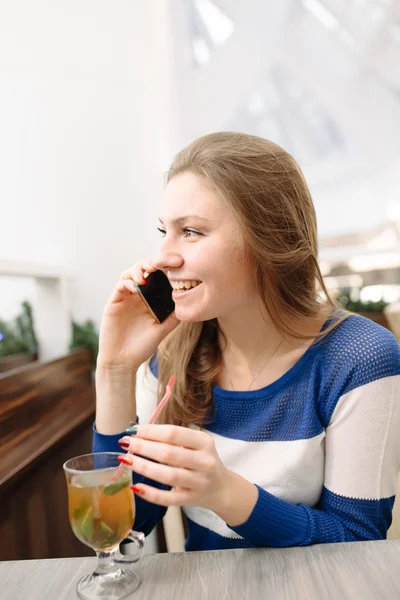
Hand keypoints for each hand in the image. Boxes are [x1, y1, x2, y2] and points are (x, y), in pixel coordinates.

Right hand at [97, 260, 178, 369]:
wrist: (122, 361)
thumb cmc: (142, 347)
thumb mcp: (163, 329)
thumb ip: (173, 315)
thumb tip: (189, 301)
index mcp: (149, 300)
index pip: (157, 277)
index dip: (165, 268)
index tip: (178, 264)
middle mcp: (137, 296)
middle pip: (143, 270)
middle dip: (152, 263)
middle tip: (162, 265)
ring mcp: (125, 298)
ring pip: (130, 273)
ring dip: (139, 269)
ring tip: (148, 274)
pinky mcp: (114, 303)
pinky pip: (120, 285)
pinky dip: (129, 282)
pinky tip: (137, 286)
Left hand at [117, 425, 258, 524]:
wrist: (221, 487)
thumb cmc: (201, 460)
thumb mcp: (195, 444)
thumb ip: (172, 438)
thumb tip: (139, 432)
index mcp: (204, 442)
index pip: (174, 433)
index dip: (151, 431)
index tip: (133, 430)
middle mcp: (205, 461)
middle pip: (169, 453)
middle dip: (144, 447)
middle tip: (125, 443)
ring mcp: (199, 482)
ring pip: (168, 475)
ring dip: (144, 467)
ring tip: (126, 460)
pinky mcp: (191, 499)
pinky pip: (168, 498)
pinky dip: (151, 493)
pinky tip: (136, 487)